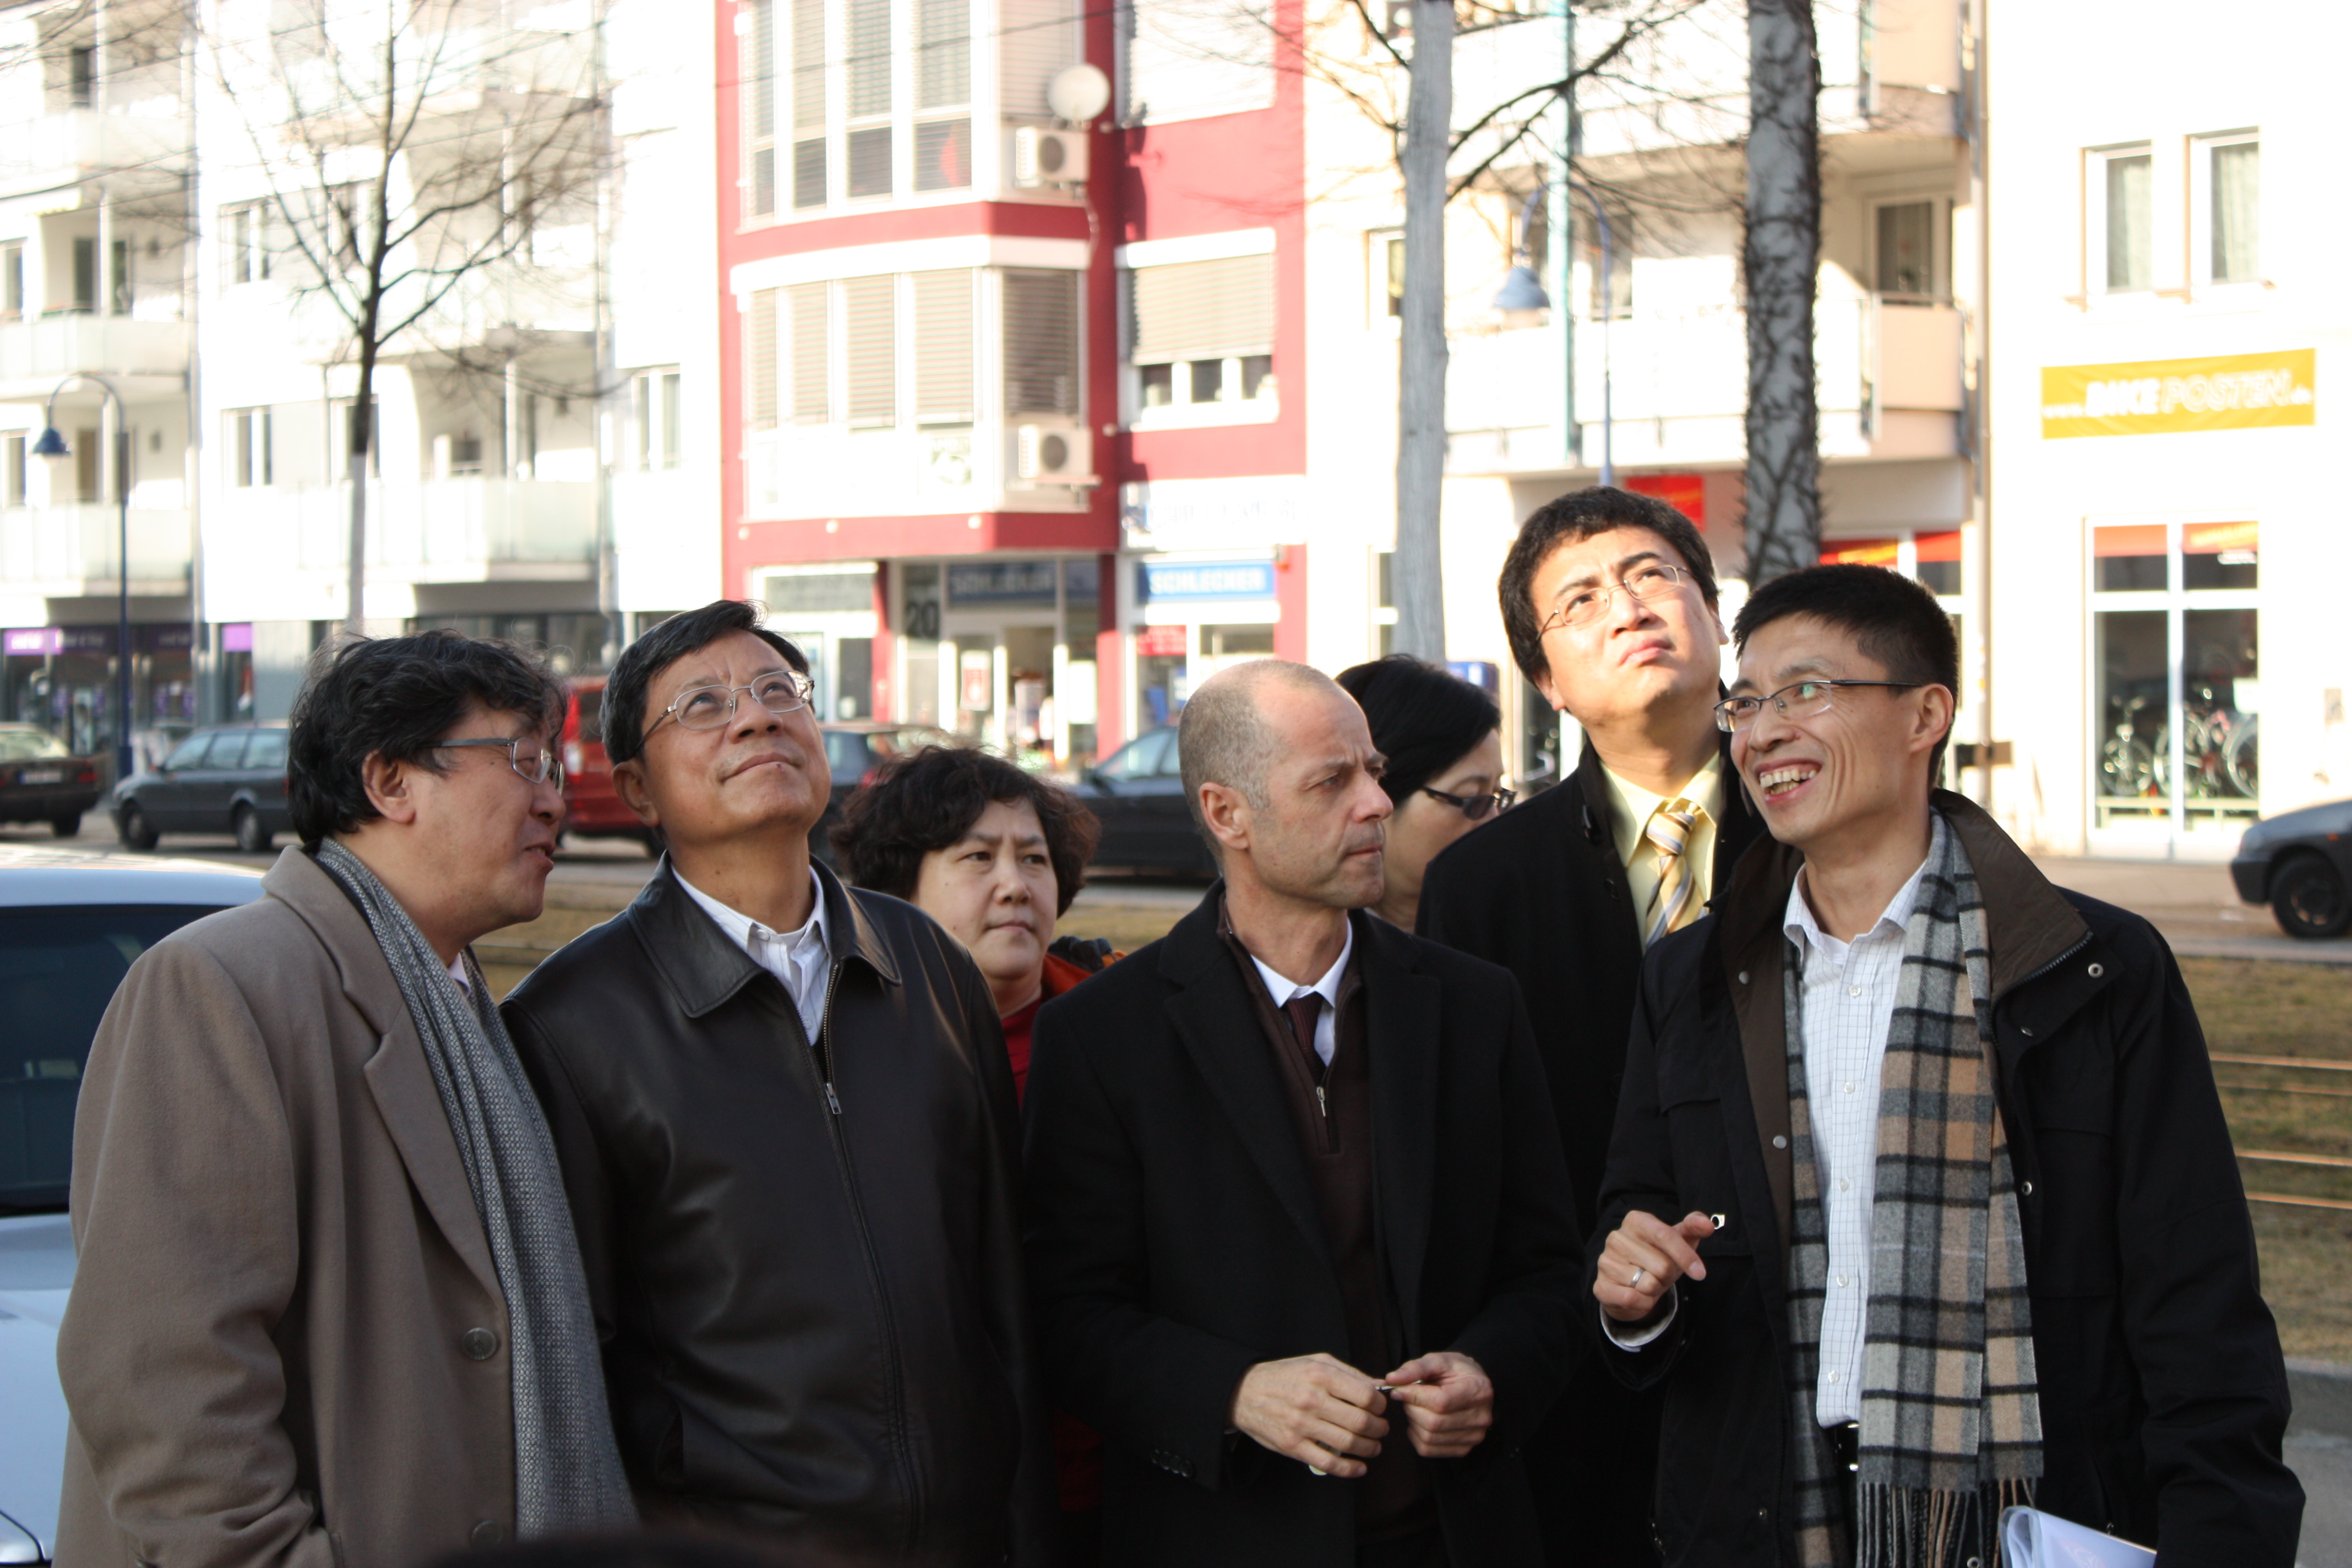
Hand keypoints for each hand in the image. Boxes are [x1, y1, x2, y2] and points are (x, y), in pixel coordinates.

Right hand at [1228, 1352, 1388, 1477]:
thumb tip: (1379, 1385)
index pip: (1366, 1396)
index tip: (1380, 1409)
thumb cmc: (1284, 1376)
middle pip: (1361, 1421)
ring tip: (1373, 1447)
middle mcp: (1312, 1400)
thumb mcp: (1315, 1362)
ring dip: (1369, 1448)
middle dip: (1379, 1429)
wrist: (1244, 1393)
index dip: (1380, 1405)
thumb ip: (1349, 1372)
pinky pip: (1328, 1463)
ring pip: (1348, 1443)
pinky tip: (1359, 1467)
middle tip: (1381, 1430)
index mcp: (1320, 1375)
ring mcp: (1301, 1425)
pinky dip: (1349, 1469)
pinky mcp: (1292, 1446)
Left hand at [1380, 1351, 1492, 1459]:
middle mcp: (1480, 1417)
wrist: (1472, 1384)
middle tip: (1408, 1398)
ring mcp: (1474, 1436)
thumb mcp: (1437, 1360)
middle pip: (1434, 1423)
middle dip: (1412, 1409)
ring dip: (1413, 1422)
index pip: (1441, 1402)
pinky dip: (1416, 1436)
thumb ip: (1414, 1368)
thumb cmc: (1454, 1371)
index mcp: (1477, 1390)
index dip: (1414, 1397)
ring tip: (1416, 1408)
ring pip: (1429, 1438)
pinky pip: (1428, 1449)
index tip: (1399, 1390)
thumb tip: (1391, 1379)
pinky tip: (1420, 1422)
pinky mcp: (1464, 1449)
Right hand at [1595, 1210, 1714, 1322]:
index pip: (1665, 1235)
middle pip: (1661, 1265)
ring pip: (1648, 1284)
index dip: (1685, 1256)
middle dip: (1668, 1276)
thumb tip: (1707, 1224)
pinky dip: (1643, 1303)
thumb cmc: (1660, 1257)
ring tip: (1647, 1282)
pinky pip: (1631, 1299)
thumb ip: (1693, 1228)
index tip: (1700, 1273)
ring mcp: (1606, 1261)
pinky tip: (1638, 1295)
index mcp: (1636, 1220)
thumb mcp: (1679, 1240)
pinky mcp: (1601, 1285)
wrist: (1633, 1284)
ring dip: (1655, 1290)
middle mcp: (1616, 1237)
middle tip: (1660, 1274)